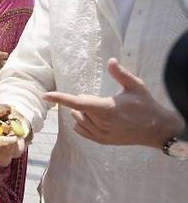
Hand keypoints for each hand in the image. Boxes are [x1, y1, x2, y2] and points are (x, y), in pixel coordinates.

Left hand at [42, 58, 183, 147]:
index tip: (45, 96)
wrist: (157, 130)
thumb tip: (110, 60)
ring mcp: (101, 135)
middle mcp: (101, 124)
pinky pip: (81, 130)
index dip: (60, 98)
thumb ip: (120, 73)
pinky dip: (83, 123)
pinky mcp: (102, 141)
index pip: (77, 103)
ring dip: (83, 112)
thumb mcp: (136, 86)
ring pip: (78, 120)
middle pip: (78, 109)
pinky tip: (95, 118)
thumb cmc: (146, 105)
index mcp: (106, 109)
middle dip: (84, 101)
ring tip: (102, 109)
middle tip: (102, 100)